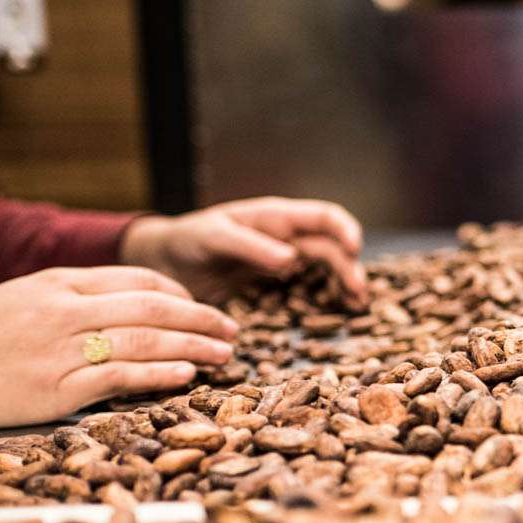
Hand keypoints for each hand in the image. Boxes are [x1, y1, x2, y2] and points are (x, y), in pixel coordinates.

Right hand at [0, 267, 237, 433]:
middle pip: (152, 308)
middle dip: (202, 319)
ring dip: (194, 347)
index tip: (205, 309)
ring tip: (225, 354)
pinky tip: (187, 375)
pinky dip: (160, 376)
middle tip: (234, 331)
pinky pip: (120, 379)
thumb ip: (75, 298)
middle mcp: (62, 311)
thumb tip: (132, 305)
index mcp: (58, 284)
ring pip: (145, 342)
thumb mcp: (23, 300)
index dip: (181, 295)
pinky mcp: (53, 391)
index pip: (137, 279)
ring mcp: (58, 351)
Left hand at [121, 198, 365, 304]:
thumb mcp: (213, 239)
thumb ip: (251, 247)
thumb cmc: (187, 240)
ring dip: (344, 279)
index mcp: (274, 216)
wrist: (165, 259)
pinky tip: (339, 306)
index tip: (354, 250)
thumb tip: (291, 258)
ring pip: (326, 263)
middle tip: (357, 295)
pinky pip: (311, 280)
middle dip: (349, 266)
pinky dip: (328, 291)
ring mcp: (282, 255)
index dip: (344, 229)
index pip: (323, 215)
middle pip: (331, 245)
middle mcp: (285, 233)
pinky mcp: (275, 277)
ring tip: (356, 303)